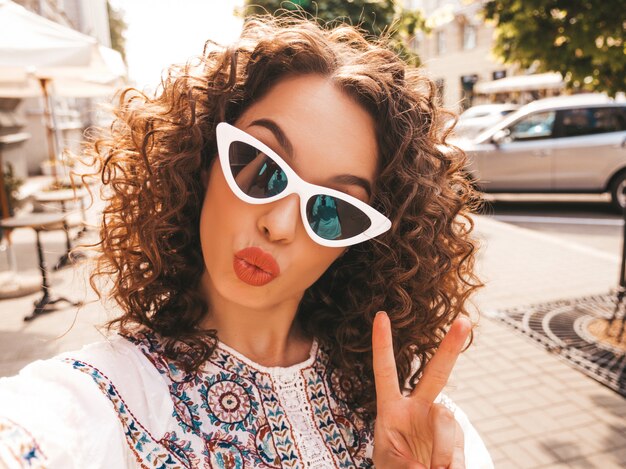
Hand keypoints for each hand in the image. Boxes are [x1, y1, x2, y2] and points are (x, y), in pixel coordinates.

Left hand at [371, 311, 470, 468]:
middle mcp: (418, 408)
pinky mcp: (458, 441)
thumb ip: (403, 461)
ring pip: (446, 420)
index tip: (380, 315)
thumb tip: (433, 464)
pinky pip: (458, 450)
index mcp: (391, 408)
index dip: (382, 344)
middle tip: (464, 320)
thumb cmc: (393, 468)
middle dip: (450, 347)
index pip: (385, 371)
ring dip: (442, 449)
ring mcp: (440, 423)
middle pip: (436, 374)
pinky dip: (452, 465)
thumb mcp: (387, 462)